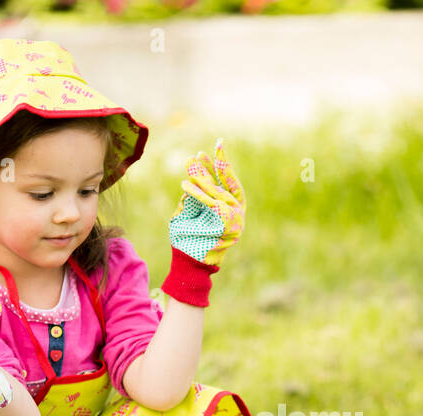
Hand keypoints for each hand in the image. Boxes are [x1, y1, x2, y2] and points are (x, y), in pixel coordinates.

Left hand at [161, 139, 245, 307]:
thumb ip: (194, 196)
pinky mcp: (226, 224)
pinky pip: (210, 204)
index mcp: (230, 209)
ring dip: (202, 177)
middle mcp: (236, 214)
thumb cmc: (188, 240)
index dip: (222, 164)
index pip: (228, 181)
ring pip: (216, 192)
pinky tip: (186, 184)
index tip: (216, 145)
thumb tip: (193, 175)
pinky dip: (198, 193)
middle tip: (202, 152)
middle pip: (225, 183)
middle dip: (214, 166)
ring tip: (191, 162)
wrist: (189, 264)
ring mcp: (233, 220)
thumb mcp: (190, 212)